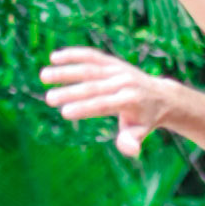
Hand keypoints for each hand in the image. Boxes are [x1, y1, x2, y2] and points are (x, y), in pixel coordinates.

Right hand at [40, 47, 172, 158]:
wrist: (160, 95)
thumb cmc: (145, 119)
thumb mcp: (140, 132)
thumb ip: (132, 140)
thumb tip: (131, 151)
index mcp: (130, 101)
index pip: (104, 105)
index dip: (84, 108)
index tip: (64, 112)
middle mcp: (124, 82)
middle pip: (93, 86)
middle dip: (70, 92)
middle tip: (49, 99)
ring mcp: (117, 70)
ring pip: (89, 68)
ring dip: (66, 70)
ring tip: (44, 76)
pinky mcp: (112, 61)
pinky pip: (92, 55)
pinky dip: (73, 54)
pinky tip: (54, 57)